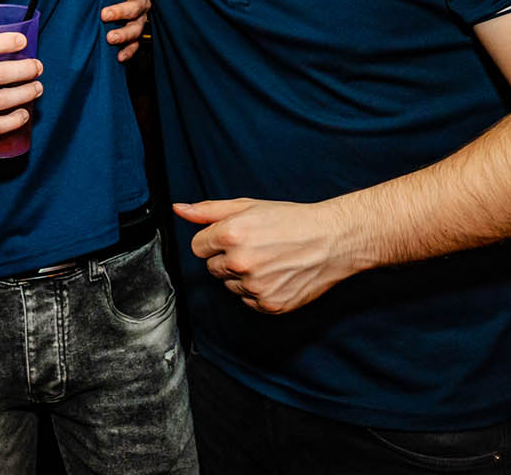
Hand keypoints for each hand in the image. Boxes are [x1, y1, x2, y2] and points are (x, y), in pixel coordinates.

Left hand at [102, 0, 149, 61]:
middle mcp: (142, 3)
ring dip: (124, 35)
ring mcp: (140, 20)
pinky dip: (128, 52)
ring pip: (136, 28)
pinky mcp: (137, 34)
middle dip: (120, 11)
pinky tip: (119, 58)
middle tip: (104, 14)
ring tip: (110, 38)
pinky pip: (135, 45)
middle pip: (135, 9)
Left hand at [174, 198, 358, 313]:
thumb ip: (208, 210)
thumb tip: (178, 209)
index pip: (198, 246)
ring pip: (229, 285)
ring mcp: (254, 286)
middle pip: (212, 267)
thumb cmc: (290, 220)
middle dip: (227, 257)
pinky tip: (276, 275)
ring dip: (242, 276)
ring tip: (269, 260)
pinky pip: (247, 301)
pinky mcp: (269, 304)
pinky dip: (257, 291)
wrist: (332, 241)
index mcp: (231, 234)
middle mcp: (239, 262)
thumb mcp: (247, 206)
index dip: (214, 240)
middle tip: (256, 246)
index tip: (235, 236)